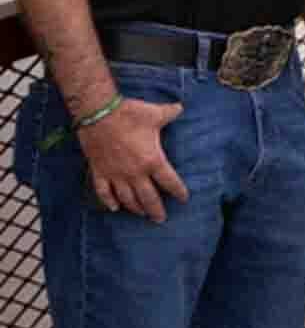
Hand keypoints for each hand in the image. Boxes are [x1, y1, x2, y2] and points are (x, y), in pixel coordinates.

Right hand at [75, 93, 187, 218]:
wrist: (98, 113)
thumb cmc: (129, 114)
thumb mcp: (156, 113)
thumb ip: (170, 113)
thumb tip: (181, 107)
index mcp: (152, 160)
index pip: (169, 182)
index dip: (178, 192)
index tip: (183, 199)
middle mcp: (134, 172)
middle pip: (148, 197)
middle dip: (156, 210)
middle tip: (161, 219)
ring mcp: (115, 174)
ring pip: (126, 198)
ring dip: (135, 208)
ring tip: (142, 214)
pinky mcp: (99, 171)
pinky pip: (103, 192)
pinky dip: (108, 201)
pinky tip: (113, 208)